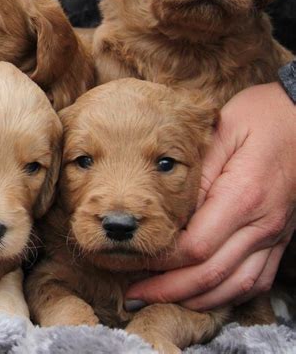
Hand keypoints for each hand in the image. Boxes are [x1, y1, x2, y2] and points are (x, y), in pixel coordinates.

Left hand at [126, 82, 295, 310]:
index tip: (135, 258)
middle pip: (211, 274)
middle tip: (135, 294)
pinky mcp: (281, 236)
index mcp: (243, 196)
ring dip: (197, 299)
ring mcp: (275, 234)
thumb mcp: (223, 132)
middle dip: (169, 290)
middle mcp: (262, 223)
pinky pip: (257, 279)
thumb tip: (169, 208)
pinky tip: (204, 293)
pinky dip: (228, 294)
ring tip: (162, 299)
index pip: (196, 246)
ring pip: (236, 286)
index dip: (162, 260)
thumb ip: (197, 173)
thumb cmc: (262, 117)